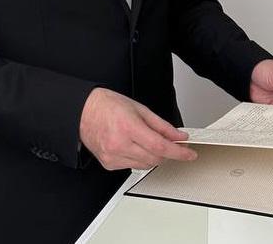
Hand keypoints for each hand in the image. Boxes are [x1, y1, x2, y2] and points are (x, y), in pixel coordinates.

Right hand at [79, 87, 197, 169]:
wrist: (83, 112)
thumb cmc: (108, 106)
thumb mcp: (140, 109)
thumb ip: (162, 125)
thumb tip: (178, 135)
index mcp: (128, 127)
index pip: (160, 146)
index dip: (178, 152)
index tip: (189, 154)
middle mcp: (119, 144)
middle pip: (155, 159)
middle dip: (168, 153)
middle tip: (173, 144)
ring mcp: (112, 156)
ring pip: (145, 165)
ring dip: (154, 156)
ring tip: (150, 142)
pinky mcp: (108, 164)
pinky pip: (132, 166)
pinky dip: (140, 159)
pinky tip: (135, 147)